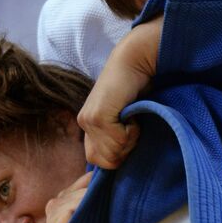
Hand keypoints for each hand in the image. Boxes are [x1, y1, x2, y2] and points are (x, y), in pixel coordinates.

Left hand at [78, 16, 162, 168]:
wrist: (135, 60)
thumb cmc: (137, 88)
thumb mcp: (125, 117)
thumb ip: (118, 136)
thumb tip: (121, 161)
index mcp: (88, 125)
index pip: (98, 161)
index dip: (118, 154)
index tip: (130, 134)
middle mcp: (84, 124)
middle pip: (106, 162)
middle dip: (125, 149)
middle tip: (132, 126)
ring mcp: (88, 120)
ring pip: (114, 153)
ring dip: (130, 139)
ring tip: (132, 118)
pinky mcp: (97, 116)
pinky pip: (119, 141)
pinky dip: (132, 131)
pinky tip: (131, 112)